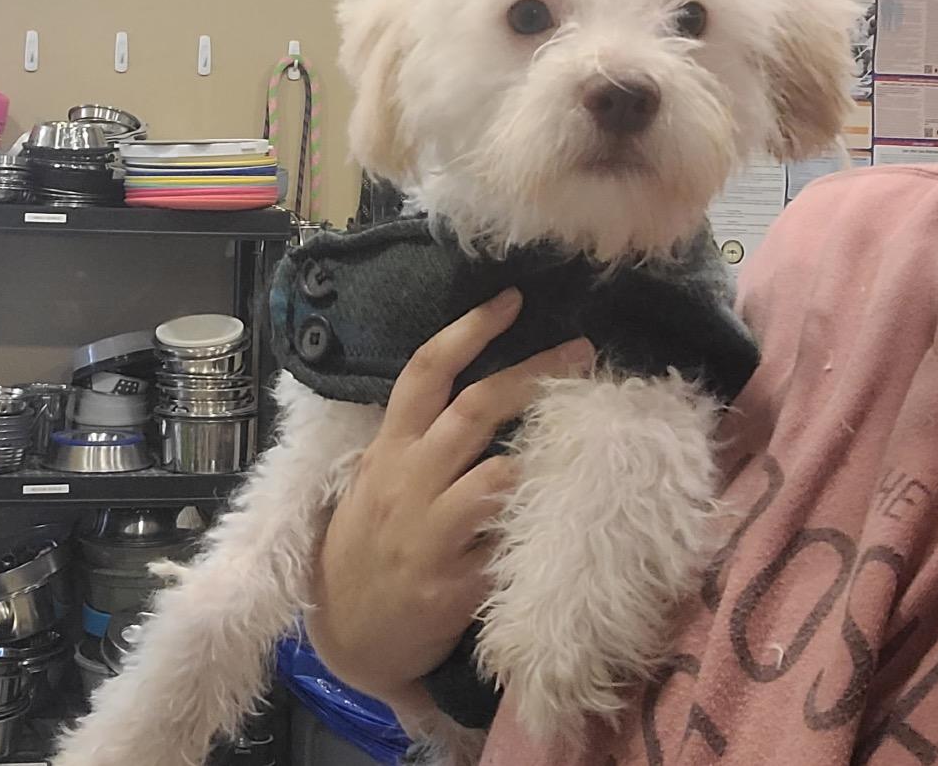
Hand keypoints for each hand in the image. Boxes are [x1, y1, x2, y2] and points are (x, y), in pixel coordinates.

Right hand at [305, 288, 593, 730]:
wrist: (345, 637)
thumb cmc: (364, 545)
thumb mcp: (372, 481)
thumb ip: (414, 441)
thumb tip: (474, 391)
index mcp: (388, 450)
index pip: (425, 373)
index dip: (467, 330)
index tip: (511, 299)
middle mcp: (409, 482)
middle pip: (476, 410)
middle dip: (533, 373)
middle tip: (583, 349)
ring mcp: (432, 535)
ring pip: (501, 477)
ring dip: (549, 453)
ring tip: (592, 432)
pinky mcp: (456, 587)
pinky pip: (511, 547)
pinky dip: (546, 528)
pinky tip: (579, 511)